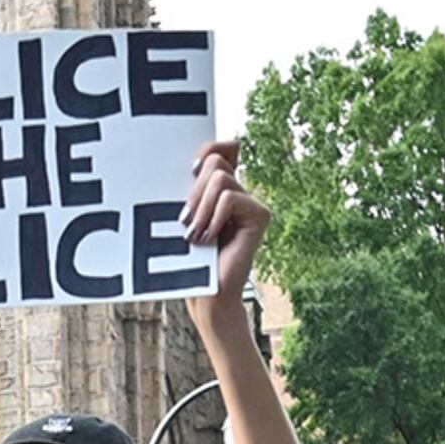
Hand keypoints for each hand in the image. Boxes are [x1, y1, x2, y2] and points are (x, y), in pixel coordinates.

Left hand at [184, 139, 269, 307]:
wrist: (205, 294)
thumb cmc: (188, 260)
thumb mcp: (184, 215)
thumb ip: (191, 186)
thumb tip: (199, 158)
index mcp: (220, 189)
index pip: (220, 149)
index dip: (208, 149)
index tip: (191, 171)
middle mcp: (239, 191)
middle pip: (215, 162)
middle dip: (194, 191)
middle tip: (185, 221)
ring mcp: (251, 202)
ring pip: (220, 179)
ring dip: (201, 209)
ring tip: (196, 235)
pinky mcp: (261, 214)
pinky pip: (230, 198)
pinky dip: (214, 218)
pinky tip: (212, 238)